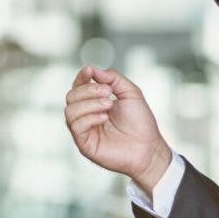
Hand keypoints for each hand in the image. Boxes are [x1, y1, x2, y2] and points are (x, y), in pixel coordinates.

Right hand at [64, 66, 171, 192]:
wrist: (149, 148)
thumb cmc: (140, 122)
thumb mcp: (131, 93)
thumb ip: (113, 78)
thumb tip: (92, 69)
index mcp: (93, 102)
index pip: (78, 86)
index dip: (81, 76)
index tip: (90, 71)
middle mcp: (85, 115)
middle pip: (71, 96)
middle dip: (88, 90)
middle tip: (108, 92)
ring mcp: (84, 130)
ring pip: (69, 110)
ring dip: (89, 103)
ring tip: (108, 105)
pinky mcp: (84, 144)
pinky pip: (76, 126)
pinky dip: (89, 117)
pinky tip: (104, 117)